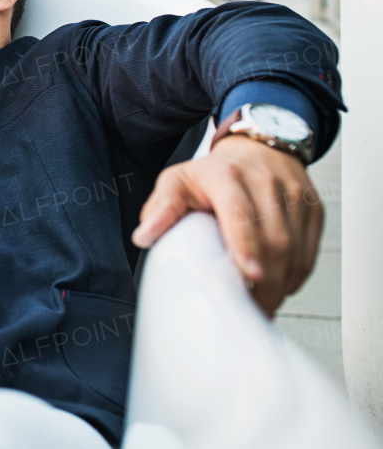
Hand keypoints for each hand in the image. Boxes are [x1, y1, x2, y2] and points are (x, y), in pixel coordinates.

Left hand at [131, 135, 322, 317]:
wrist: (256, 150)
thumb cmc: (213, 173)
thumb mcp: (178, 181)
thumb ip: (161, 208)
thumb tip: (143, 237)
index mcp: (226, 175)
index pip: (240, 211)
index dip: (245, 244)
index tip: (248, 274)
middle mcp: (265, 181)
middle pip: (274, 239)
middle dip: (264, 282)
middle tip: (248, 307)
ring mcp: (294, 195)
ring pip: (295, 250)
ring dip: (280, 284)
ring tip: (260, 302)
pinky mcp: (313, 209)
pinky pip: (310, 253)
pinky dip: (294, 276)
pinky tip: (278, 286)